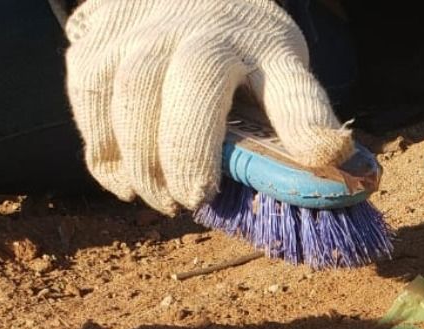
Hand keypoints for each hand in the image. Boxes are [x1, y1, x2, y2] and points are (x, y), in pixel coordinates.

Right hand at [65, 0, 352, 213]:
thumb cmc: (241, 51)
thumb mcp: (280, 75)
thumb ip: (296, 126)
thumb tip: (334, 184)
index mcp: (266, 49)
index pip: (294, 89)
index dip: (309, 126)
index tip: (326, 156)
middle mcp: (204, 33)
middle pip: (196, 86)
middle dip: (189, 153)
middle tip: (193, 200)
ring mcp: (145, 34)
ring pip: (131, 95)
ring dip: (142, 162)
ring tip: (163, 201)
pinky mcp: (97, 44)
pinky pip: (90, 101)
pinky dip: (103, 152)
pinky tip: (124, 182)